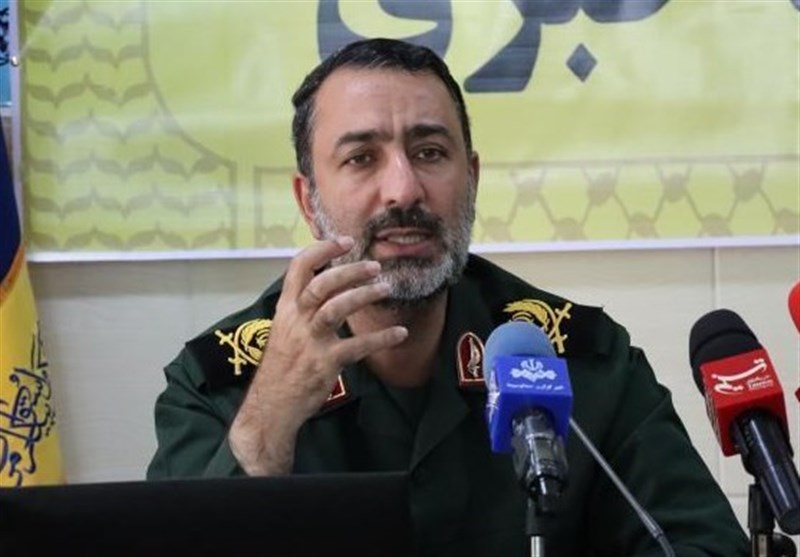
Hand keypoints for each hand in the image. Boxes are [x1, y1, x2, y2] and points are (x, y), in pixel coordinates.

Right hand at [229, 236, 407, 474]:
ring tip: (385, 287)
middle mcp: (296, 320)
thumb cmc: (282, 366)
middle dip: (349, 271)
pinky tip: (400, 333)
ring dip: (364, 295)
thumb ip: (302, 308)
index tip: (345, 241)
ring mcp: (310, 341)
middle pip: (321, 284)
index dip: (322, 250)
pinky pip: (358, 346)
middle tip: (375, 266)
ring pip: (336, 308)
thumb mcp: (284, 330)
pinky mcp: (325, 363)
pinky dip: (382, 337)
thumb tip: (328, 285)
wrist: (272, 406)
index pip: (298, 268)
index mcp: (285, 309)